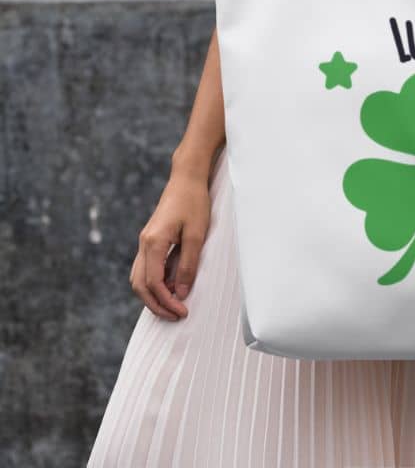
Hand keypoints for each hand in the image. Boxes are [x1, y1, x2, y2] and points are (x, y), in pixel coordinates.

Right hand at [129, 166, 211, 320]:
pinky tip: (171, 287)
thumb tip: (181, 293)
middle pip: (140, 285)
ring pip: (139, 278)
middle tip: (176, 316)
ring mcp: (145, 241)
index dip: (166, 302)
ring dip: (152, 296)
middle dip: (156, 305)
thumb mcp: (197, 234)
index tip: (182, 312)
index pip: (153, 283)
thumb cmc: (194, 202)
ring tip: (173, 305)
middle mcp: (144, 243)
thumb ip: (188, 264)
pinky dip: (154, 283)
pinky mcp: (150, 239)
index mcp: (154, 242)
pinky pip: (145, 268)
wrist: (187, 178)